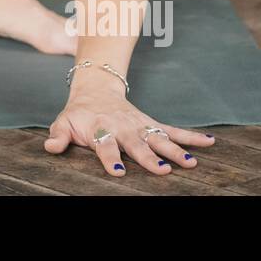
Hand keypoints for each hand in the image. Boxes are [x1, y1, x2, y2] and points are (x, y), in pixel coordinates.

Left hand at [43, 84, 215, 176]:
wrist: (95, 89)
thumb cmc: (79, 114)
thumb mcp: (63, 121)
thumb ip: (58, 135)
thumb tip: (50, 147)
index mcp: (101, 129)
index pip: (105, 145)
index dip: (111, 158)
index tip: (119, 171)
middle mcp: (123, 128)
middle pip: (137, 144)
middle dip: (149, 157)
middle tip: (163, 169)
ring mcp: (140, 126)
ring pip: (159, 138)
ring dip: (175, 150)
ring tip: (191, 162)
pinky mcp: (151, 124)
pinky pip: (173, 130)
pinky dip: (191, 136)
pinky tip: (210, 143)